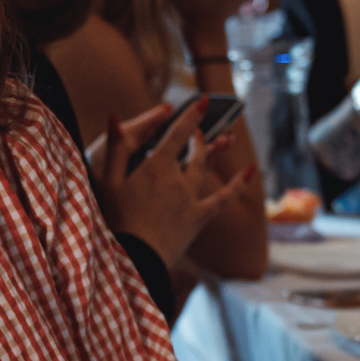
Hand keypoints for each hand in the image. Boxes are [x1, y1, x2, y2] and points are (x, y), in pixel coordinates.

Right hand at [93, 102, 253, 267]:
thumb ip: (115, 148)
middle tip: (198, 130)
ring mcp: (191, 198)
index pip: (177, 133)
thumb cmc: (114, 220)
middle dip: (198, 137)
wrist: (134, 258)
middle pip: (194, 151)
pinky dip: (239, 184)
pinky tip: (252, 171)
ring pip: (206, 169)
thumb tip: (115, 116)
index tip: (203, 102)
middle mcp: (178, 178)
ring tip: (218, 142)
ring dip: (212, 152)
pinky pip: (224, 198)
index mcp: (155, 166)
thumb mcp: (107, 182)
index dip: (191, 115)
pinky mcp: (200, 218)